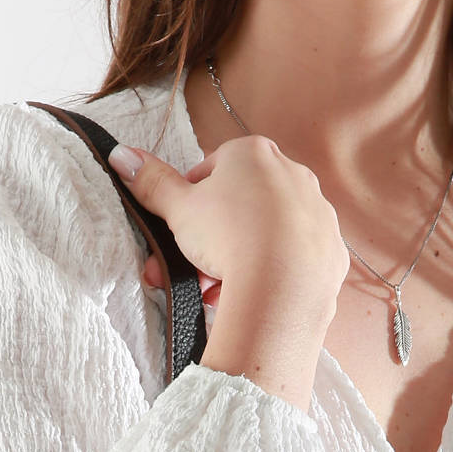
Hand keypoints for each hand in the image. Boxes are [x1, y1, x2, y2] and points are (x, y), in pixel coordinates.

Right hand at [109, 134, 349, 315]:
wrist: (281, 287)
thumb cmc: (227, 237)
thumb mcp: (179, 209)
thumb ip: (152, 182)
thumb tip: (120, 154)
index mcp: (254, 154)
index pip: (214, 170)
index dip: (192, 203)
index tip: (182, 231)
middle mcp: (293, 173)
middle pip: (242, 207)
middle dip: (213, 241)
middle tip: (192, 272)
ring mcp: (318, 212)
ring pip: (269, 236)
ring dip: (241, 261)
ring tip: (218, 293)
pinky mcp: (332, 251)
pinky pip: (296, 261)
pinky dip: (275, 276)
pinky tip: (255, 297)